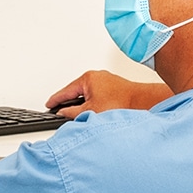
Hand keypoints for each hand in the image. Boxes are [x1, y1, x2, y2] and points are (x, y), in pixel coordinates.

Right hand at [44, 70, 173, 117]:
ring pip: (87, 94)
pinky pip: (97, 95)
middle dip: (70, 103)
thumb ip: (72, 113)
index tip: (48, 105)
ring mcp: (106, 81)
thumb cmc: (122, 103)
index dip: (55, 100)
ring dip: (83, 105)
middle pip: (76, 92)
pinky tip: (96, 113)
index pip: (66, 91)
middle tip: (61, 113)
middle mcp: (97, 76)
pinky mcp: (114, 87)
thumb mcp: (90, 111)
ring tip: (82, 116)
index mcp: (88, 78)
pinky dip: (93, 104)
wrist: (143, 103)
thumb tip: (62, 113)